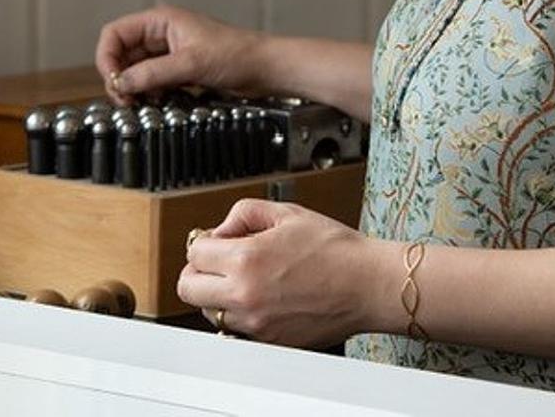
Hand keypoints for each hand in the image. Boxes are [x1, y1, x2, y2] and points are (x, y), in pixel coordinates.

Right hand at [95, 4, 266, 105]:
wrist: (264, 68)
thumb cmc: (237, 54)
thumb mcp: (191, 63)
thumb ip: (153, 73)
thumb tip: (121, 84)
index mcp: (161, 20)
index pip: (115, 34)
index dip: (107, 58)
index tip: (114, 82)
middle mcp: (162, 34)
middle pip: (122, 55)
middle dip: (120, 78)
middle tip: (127, 100)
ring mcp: (170, 53)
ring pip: (136, 71)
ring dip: (135, 88)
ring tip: (143, 102)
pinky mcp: (179, 70)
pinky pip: (152, 82)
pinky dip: (150, 93)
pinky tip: (160, 102)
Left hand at [178, 199, 387, 347]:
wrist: (366, 284)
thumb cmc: (335, 249)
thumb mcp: (287, 213)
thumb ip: (244, 213)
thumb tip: (222, 230)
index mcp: (246, 260)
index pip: (195, 253)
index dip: (205, 240)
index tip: (217, 239)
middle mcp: (244, 296)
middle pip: (188, 288)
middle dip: (198, 270)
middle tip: (217, 260)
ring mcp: (254, 324)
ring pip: (208, 312)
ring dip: (216, 293)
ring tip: (244, 277)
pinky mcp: (267, 341)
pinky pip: (234, 329)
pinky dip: (239, 313)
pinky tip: (261, 295)